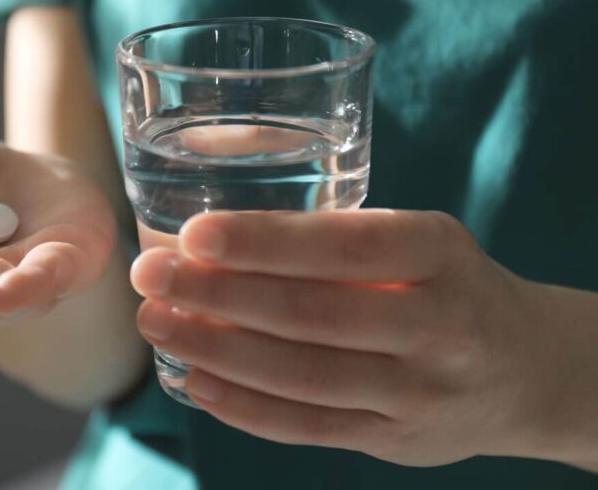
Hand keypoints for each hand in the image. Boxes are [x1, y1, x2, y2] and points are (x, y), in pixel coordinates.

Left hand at [130, 209, 579, 466]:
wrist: (526, 369)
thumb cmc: (445, 283)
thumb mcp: (417, 239)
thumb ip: (335, 238)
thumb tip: (211, 238)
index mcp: (438, 252)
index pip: (344, 247)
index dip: (264, 243)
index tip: (194, 234)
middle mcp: (437, 325)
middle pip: (310, 315)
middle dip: (216, 296)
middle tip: (150, 275)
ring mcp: (419, 393)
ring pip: (300, 376)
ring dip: (214, 350)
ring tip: (157, 323)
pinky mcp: (396, 441)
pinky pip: (308, 427)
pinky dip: (243, 406)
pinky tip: (193, 379)